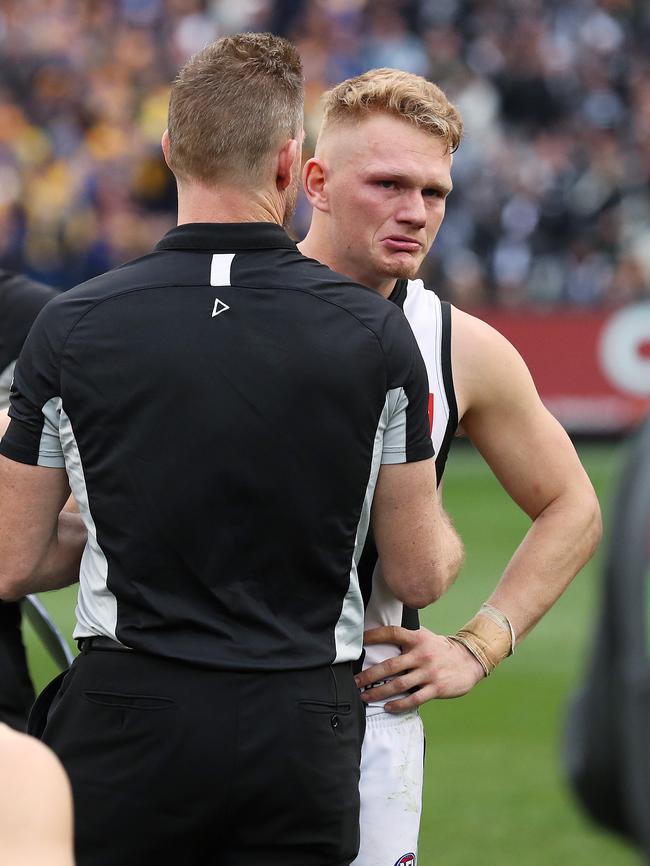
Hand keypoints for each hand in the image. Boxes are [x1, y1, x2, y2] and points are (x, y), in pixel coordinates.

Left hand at [355, 625, 484, 712]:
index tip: (359, 640)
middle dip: (369, 675)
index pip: (392, 633)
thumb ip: (406, 639)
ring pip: (399, 685)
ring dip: (379, 692)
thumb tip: (380, 639)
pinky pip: (414, 699)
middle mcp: (421, 654)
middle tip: (355, 681)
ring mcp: (429, 672)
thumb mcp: (425, 637)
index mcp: (417, 639)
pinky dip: (399, 704)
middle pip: (390, 665)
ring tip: (365, 696)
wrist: (469, 660)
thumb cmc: (441, 649)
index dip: (374, 635)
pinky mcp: (436, 688)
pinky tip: (387, 707)